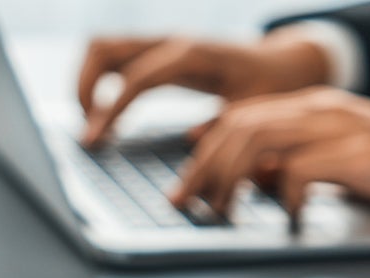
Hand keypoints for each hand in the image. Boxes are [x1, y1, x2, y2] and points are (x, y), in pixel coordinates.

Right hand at [78, 31, 332, 146]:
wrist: (286, 65)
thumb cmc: (272, 91)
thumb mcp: (255, 115)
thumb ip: (225, 130)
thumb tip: (189, 142)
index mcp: (192, 56)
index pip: (136, 78)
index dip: (111, 109)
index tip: (94, 141)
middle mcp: (171, 43)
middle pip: (103, 48)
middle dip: (83, 88)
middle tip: (88, 132)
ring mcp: (163, 44)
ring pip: (102, 48)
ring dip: (86, 83)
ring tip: (92, 124)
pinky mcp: (159, 54)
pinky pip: (115, 59)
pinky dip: (100, 83)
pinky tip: (106, 117)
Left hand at [170, 87, 369, 227]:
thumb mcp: (348, 167)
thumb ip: (303, 165)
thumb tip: (258, 183)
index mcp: (320, 109)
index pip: (243, 117)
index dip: (205, 149)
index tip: (185, 183)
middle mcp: (324, 110)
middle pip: (238, 125)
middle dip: (202, 165)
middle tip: (185, 203)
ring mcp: (341, 128)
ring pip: (257, 138)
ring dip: (228, 178)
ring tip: (221, 213)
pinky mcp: (360, 154)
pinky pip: (299, 168)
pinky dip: (284, 196)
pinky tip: (290, 220)